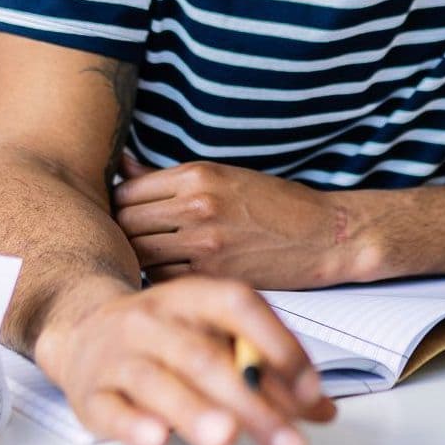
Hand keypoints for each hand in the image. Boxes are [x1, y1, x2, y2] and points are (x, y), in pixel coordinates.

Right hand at [33, 274, 335, 444]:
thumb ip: (268, 369)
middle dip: (252, 403)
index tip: (310, 391)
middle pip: (207, 358)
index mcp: (195, 297)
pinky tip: (157, 439)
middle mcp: (156, 320)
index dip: (278, 345)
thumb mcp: (216, 335)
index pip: (240, 308)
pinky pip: (112, 409)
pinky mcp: (91, 394)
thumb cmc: (165, 335)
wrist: (84, 328)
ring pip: (159, 381)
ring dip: (194, 412)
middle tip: (287, 443)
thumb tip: (321, 409)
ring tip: (226, 438)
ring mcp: (120, 355)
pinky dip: (134, 425)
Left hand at [113, 153, 357, 287]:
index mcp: (198, 175)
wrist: (324, 234)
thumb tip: (123, 165)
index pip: (127, 190)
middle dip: (123, 232)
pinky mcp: (213, 274)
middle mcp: (196, 205)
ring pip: (139, 252)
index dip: (119, 204)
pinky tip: (173, 273)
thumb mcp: (224, 176)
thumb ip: (169, 177)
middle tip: (133, 240)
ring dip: (138, 257)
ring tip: (150, 258)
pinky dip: (161, 277)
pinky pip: (161, 278)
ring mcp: (203, 242)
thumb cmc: (276, 204)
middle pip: (125, 222)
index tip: (128, 214)